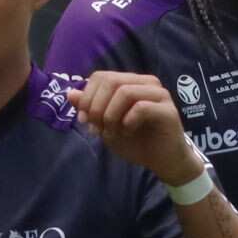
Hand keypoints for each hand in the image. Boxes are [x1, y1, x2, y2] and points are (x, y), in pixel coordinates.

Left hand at [69, 70, 201, 186]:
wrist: (162, 161)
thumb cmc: (135, 141)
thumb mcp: (105, 125)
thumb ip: (89, 109)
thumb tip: (69, 93)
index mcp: (131, 82)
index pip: (101, 76)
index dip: (87, 97)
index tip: (84, 120)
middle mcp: (146, 83)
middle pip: (111, 81)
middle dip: (97, 106)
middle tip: (97, 127)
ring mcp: (159, 95)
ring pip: (125, 92)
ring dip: (111, 115)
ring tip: (112, 131)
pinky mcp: (168, 110)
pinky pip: (141, 107)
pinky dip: (127, 121)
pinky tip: (127, 132)